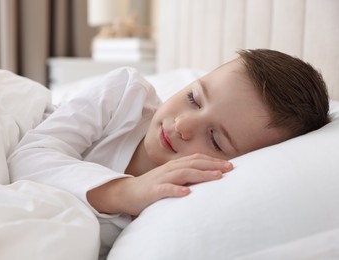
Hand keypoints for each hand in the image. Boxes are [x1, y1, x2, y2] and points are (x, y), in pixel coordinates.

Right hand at [87, 153, 232, 216]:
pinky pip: (165, 189)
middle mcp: (169, 169)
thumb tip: (205, 178)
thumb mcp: (170, 179)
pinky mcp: (152, 191)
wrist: (126, 193)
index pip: (196, 159)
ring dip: (201, 174)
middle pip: (193, 163)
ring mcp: (161, 179)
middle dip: (212, 165)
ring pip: (183, 173)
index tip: (229, 164)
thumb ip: (185, 177)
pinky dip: (176, 190)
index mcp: (174, 166)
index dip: (212, 160)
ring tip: (216, 177)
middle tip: (229, 168)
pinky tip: (187, 193)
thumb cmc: (152, 187)